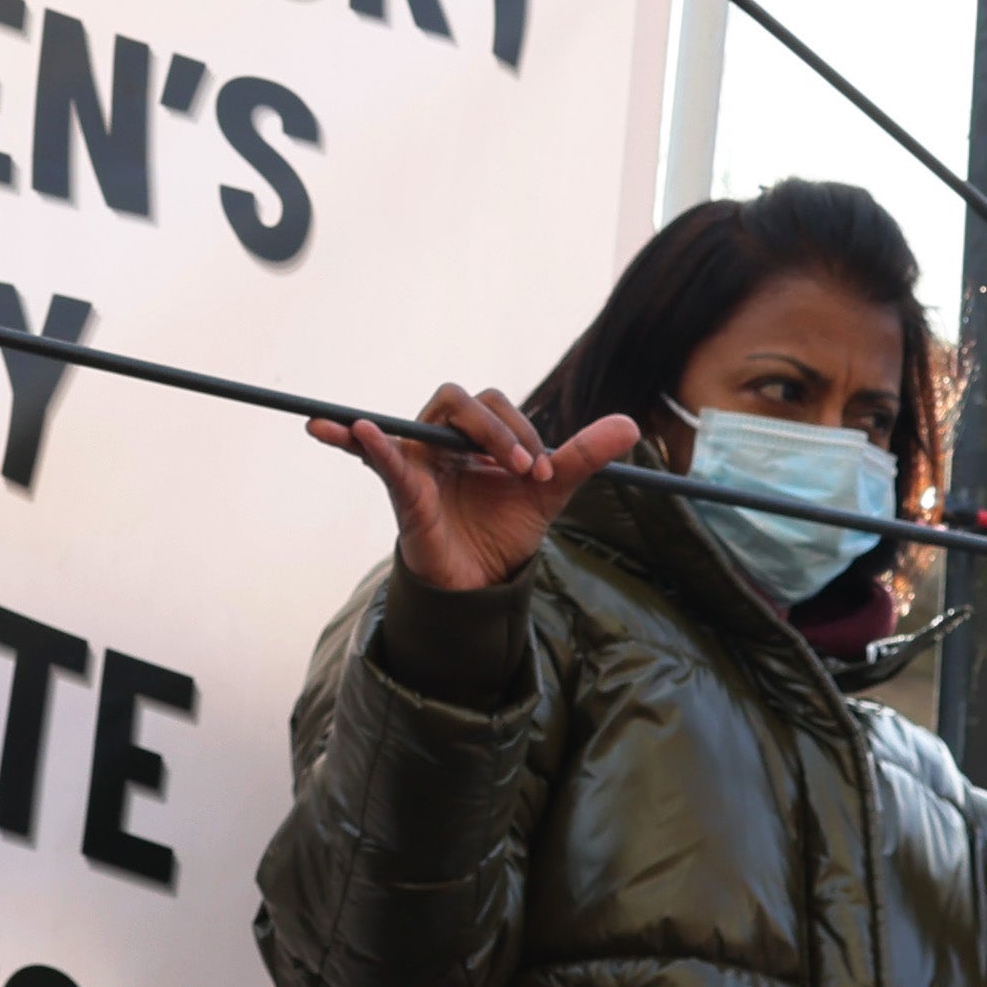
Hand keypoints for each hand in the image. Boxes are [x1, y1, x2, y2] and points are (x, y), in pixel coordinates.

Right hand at [311, 382, 639, 597]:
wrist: (484, 583)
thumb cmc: (506, 527)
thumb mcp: (550, 489)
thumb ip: (584, 454)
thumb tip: (631, 425)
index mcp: (473, 434)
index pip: (492, 405)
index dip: (520, 431)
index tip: (544, 472)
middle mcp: (441, 441)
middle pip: (457, 403)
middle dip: (496, 430)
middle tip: (526, 470)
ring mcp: (418, 464)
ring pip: (414, 423)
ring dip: (450, 431)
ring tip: (456, 450)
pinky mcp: (403, 493)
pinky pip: (382, 461)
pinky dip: (365, 442)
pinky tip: (354, 429)